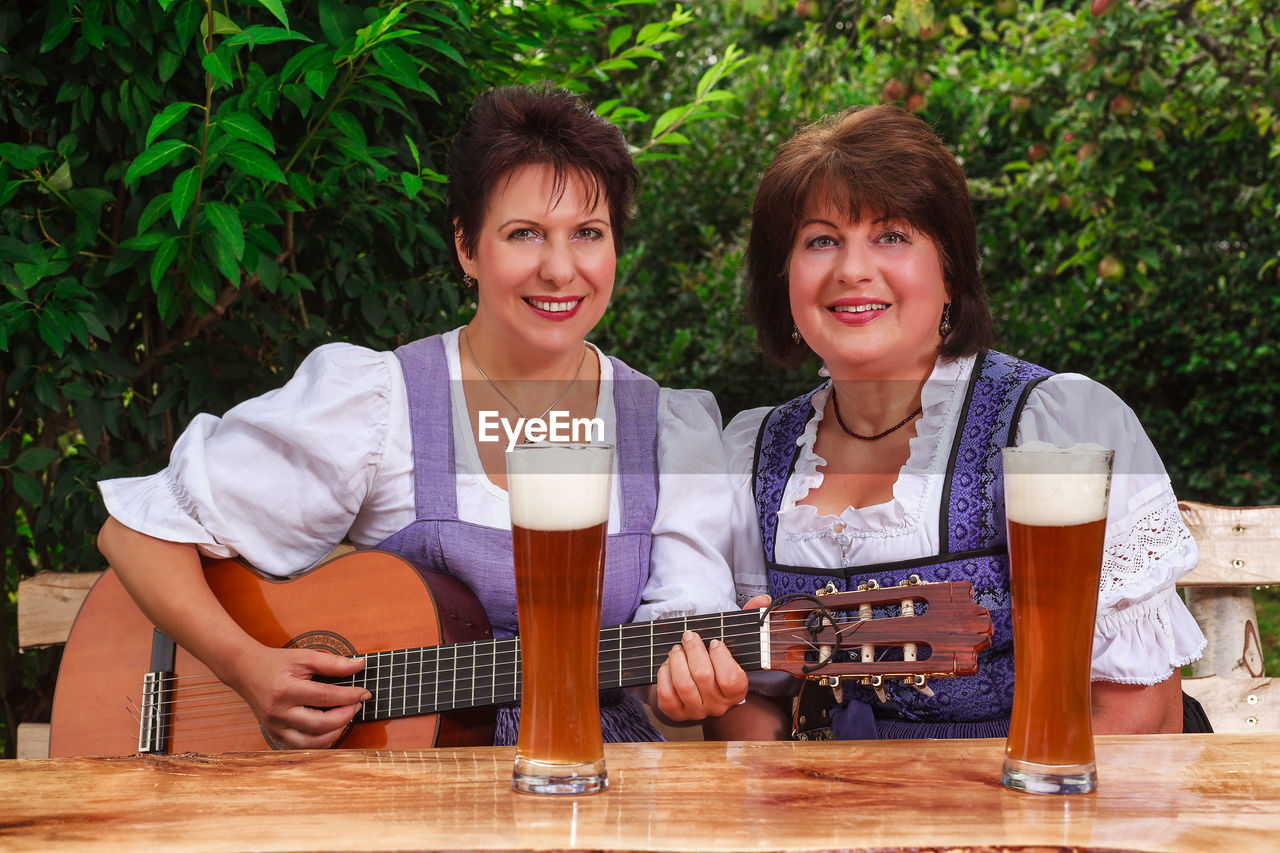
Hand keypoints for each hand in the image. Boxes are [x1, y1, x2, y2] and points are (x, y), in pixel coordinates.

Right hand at [225, 645, 368, 748]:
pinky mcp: (274, 734)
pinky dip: (320, 740)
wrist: (246, 671)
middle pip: (319, 725)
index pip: (325, 697)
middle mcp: (278, 713)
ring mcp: (274, 727)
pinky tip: (331, 727)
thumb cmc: (277, 663)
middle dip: (345, 716)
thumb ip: (332, 662)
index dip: (349, 696)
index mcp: (285, 690)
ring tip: (346, 717)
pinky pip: (302, 746)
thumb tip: (360, 665)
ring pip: (311, 743)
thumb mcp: (304, 657)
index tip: (365, 693)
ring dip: (335, 733)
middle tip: (357, 705)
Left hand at [650, 594, 771, 722]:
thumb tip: (762, 599)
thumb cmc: (715, 662)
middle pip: (703, 676)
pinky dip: (664, 674)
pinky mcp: (675, 714)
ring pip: (683, 684)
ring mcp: (696, 711)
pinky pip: (666, 694)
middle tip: (689, 636)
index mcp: (737, 691)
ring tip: (677, 649)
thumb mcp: (733, 643)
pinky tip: (668, 665)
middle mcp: (718, 706)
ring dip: (677, 660)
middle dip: (693, 649)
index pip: (731, 678)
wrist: (694, 691)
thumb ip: (750, 620)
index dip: (720, 657)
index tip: (714, 642)